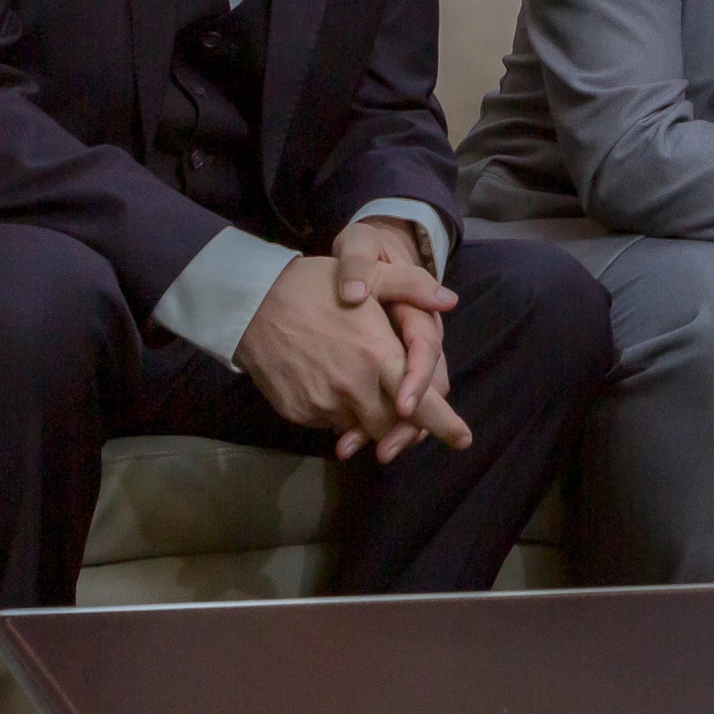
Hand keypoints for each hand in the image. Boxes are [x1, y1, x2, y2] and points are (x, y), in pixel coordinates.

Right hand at [236, 253, 471, 463]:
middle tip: (405, 407)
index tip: (463, 439)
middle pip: (393, 423)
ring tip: (366, 389)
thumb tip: (450, 300)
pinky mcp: (299, 412)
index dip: (444, 424)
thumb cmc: (313, 285)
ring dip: (371, 417)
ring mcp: (323, 403)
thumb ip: (411, 286)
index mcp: (377, 354)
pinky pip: (331, 423)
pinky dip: (341, 413)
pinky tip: (334, 386)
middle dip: (405, 421)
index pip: (420, 402)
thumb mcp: (367, 274)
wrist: (250, 303)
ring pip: (362, 427)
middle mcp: (353, 386)